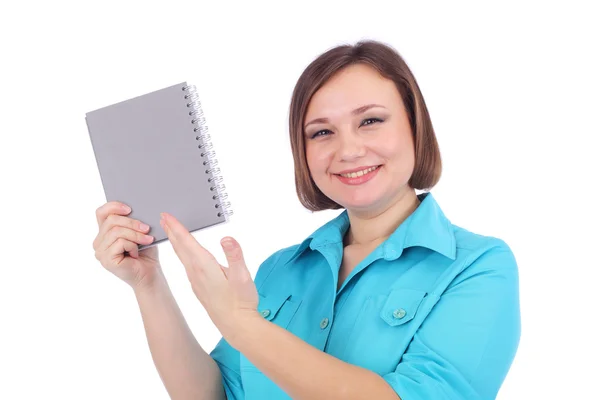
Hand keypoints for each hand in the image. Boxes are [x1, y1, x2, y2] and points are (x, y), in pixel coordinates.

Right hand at [93, 201, 160, 289]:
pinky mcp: (106, 260)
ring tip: (147, 240)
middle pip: (111, 221)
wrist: (150, 273)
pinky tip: (136, 253)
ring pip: (117, 231)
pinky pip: (120, 243)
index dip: (114, 206)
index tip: (130, 208)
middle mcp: (98, 242)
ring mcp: (100, 252)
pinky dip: (133, 245)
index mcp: (104, 233)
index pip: (101, 212)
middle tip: (147, 228)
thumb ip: (132, 220)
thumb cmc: (145, 253)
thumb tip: (134, 207)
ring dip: (136, 235)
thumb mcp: (138, 231)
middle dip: (132, 223)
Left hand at [159, 212, 258, 344]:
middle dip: (171, 231)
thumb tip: (226, 238)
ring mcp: (196, 281)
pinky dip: (182, 254)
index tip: (166, 216)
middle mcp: (196, 272)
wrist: (236, 325)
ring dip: (175, 242)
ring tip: (170, 231)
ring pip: (182, 256)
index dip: (176, 227)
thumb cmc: (241, 301)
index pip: (187, 242)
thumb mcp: (242, 276)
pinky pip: (186, 265)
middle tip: (162, 218)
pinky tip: (185, 254)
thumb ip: (234, 255)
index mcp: (205, 266)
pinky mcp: (199, 287)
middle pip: (180, 247)